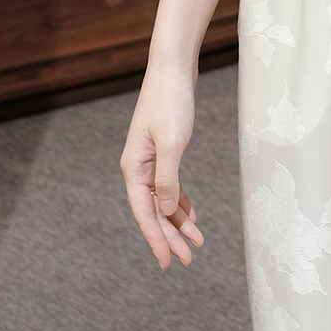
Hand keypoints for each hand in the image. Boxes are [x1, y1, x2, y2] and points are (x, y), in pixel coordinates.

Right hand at [120, 65, 204, 268]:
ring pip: (163, 200)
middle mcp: (138, 167)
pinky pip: (170, 185)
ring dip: (178, 221)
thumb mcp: (172, 142)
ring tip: (196, 242)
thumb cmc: (171, 101)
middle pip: (153, 211)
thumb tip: (166, 209)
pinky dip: (181, 201)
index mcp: (134, 168)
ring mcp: (151, 159)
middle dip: (170, 236)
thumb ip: (167, 178)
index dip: (156, 239)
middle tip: (188, 259)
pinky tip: (191, 215)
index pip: (144, 212)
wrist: (174, 68)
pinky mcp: (164, 151)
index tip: (168, 262)